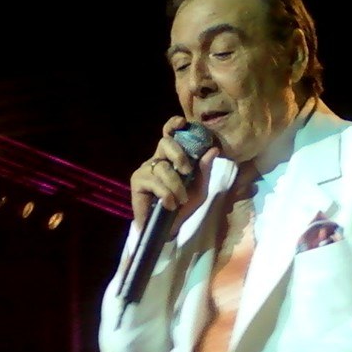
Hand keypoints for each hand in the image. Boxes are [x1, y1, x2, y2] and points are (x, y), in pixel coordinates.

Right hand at [130, 117, 219, 236]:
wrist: (169, 228)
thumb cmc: (183, 206)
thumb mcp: (199, 189)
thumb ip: (204, 170)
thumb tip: (214, 149)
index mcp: (172, 156)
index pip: (170, 134)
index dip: (174, 124)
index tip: (183, 123)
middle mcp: (158, 159)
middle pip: (165, 143)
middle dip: (179, 155)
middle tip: (187, 171)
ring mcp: (146, 169)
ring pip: (162, 167)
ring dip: (176, 185)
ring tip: (180, 200)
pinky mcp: (137, 181)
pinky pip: (154, 181)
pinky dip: (165, 194)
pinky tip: (169, 204)